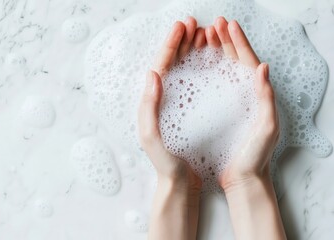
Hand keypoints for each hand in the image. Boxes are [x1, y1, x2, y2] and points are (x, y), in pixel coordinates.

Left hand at [138, 17, 204, 190]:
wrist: (177, 184)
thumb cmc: (165, 164)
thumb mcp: (153, 137)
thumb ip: (149, 107)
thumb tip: (152, 73)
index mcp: (151, 102)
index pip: (160, 64)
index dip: (170, 43)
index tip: (182, 26)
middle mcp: (160, 100)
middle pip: (170, 62)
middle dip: (180, 41)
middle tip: (192, 24)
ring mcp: (173, 105)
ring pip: (181, 70)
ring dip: (189, 51)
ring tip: (201, 35)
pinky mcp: (184, 112)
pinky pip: (190, 82)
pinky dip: (197, 67)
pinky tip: (205, 61)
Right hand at [205, 17, 279, 189]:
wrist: (243, 178)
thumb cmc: (254, 156)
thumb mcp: (266, 127)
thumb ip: (266, 98)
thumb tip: (263, 67)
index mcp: (257, 95)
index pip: (247, 61)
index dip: (238, 42)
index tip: (227, 25)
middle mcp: (244, 95)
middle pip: (235, 61)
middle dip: (225, 41)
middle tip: (214, 25)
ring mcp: (231, 102)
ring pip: (224, 70)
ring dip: (216, 52)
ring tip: (204, 38)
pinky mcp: (220, 112)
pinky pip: (214, 85)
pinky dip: (208, 71)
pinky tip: (199, 65)